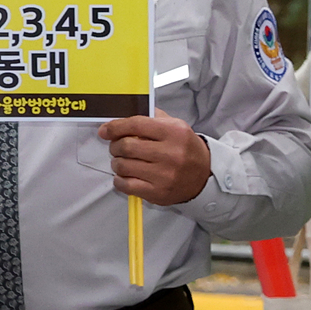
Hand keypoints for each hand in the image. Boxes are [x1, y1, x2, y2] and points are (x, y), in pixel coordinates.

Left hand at [97, 109, 211, 205]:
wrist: (205, 175)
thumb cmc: (184, 148)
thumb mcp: (174, 126)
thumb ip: (150, 117)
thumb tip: (119, 117)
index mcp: (174, 132)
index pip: (135, 125)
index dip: (115, 127)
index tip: (105, 130)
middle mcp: (171, 154)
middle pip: (126, 146)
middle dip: (115, 146)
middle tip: (117, 147)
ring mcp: (165, 175)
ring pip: (123, 165)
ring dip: (117, 162)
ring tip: (124, 161)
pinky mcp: (158, 192)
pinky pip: (126, 185)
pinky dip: (119, 179)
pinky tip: (126, 175)